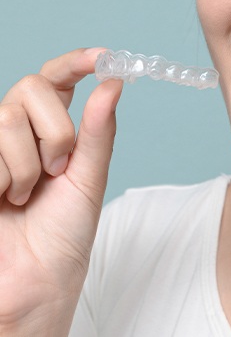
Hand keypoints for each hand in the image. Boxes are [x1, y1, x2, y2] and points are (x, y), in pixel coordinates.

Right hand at [0, 48, 122, 334]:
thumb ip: (98, 131)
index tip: (101, 57)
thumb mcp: (90, 177)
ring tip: (28, 194)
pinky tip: (4, 200)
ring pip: (8, 115)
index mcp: (56, 128)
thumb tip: (113, 84)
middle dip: (55, 130)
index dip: (77, 61)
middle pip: (32, 87)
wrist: (34, 280)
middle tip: (58, 170)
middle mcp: (22, 130)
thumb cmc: (65, 233)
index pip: (58, 78)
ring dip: (28, 163)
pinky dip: (5, 177)